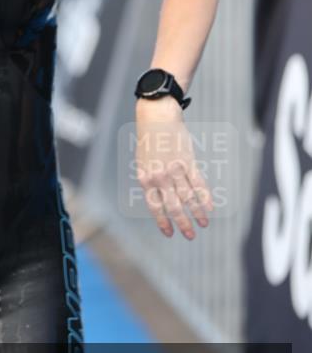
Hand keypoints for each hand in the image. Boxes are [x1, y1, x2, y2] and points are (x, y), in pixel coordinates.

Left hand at [134, 98, 212, 239]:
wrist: (157, 116)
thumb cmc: (149, 140)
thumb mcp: (143, 162)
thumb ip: (150, 181)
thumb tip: (160, 201)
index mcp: (145, 178)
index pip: (155, 207)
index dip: (164, 222)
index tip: (170, 233)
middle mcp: (160, 177)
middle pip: (174, 207)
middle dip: (183, 224)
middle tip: (190, 236)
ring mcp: (175, 169)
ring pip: (189, 198)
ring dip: (197, 214)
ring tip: (203, 224)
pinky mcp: (188, 161)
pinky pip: (198, 184)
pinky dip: (205, 197)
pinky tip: (210, 208)